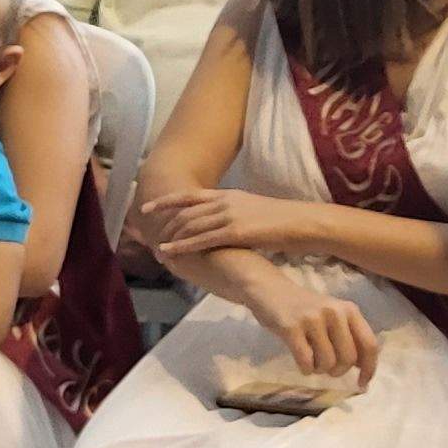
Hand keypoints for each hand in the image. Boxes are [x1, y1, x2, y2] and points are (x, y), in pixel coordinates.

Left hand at [135, 187, 311, 261]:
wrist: (300, 222)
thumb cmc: (280, 220)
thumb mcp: (251, 209)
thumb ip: (233, 213)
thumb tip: (221, 222)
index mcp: (228, 195)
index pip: (189, 195)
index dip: (165, 201)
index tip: (147, 207)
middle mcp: (224, 202)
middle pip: (184, 212)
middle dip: (163, 224)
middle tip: (147, 235)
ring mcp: (229, 216)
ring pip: (189, 225)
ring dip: (169, 237)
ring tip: (155, 247)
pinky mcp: (235, 232)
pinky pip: (201, 240)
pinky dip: (182, 247)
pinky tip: (170, 253)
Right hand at [268, 290, 378, 380]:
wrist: (270, 290)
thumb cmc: (306, 309)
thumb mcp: (333, 316)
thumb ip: (349, 336)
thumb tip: (363, 367)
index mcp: (349, 310)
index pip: (369, 344)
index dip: (369, 368)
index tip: (362, 384)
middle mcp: (335, 312)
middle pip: (348, 358)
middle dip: (338, 371)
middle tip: (326, 368)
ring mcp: (313, 319)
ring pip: (327, 362)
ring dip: (319, 370)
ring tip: (312, 361)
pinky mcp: (291, 328)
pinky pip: (306, 362)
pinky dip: (305, 369)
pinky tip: (302, 362)